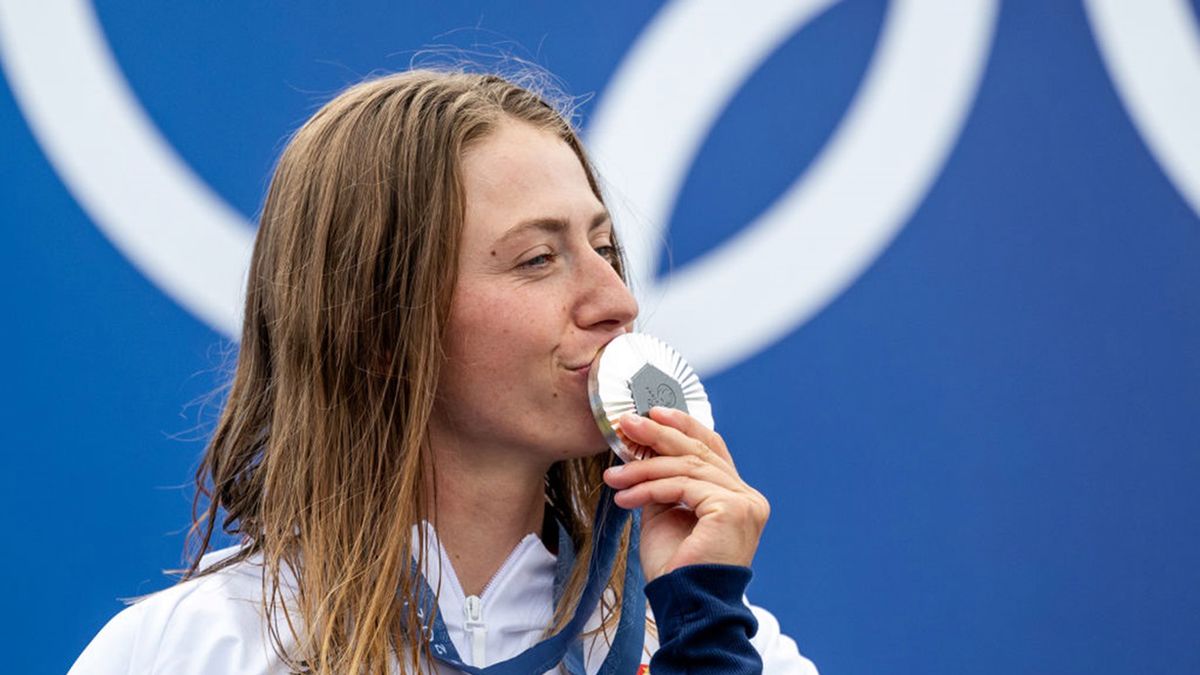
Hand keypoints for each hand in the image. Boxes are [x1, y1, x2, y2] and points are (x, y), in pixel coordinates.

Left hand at [602, 407, 769, 581]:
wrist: (684, 606)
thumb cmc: (675, 568)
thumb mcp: (667, 514)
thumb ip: (666, 482)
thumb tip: (643, 449)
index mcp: (738, 496)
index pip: (712, 448)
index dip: (683, 427)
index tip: (652, 413)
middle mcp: (748, 497)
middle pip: (699, 452)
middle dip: (658, 435)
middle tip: (626, 424)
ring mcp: (745, 503)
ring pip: (687, 468)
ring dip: (643, 469)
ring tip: (613, 477)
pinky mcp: (732, 510)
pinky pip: (684, 486)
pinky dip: (650, 488)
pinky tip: (625, 498)